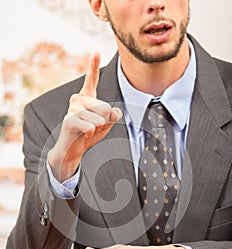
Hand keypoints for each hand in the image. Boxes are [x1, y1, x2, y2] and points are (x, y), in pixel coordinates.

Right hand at [48, 52, 121, 181]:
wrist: (73, 149)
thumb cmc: (89, 134)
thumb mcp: (106, 124)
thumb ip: (113, 115)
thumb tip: (114, 112)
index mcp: (87, 97)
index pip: (91, 80)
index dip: (93, 66)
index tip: (96, 51)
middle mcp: (78, 99)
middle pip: (105, 107)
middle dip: (105, 121)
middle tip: (92, 127)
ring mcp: (72, 108)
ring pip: (100, 118)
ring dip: (97, 129)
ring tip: (87, 131)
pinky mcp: (69, 120)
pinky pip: (91, 126)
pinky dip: (91, 134)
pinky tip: (83, 134)